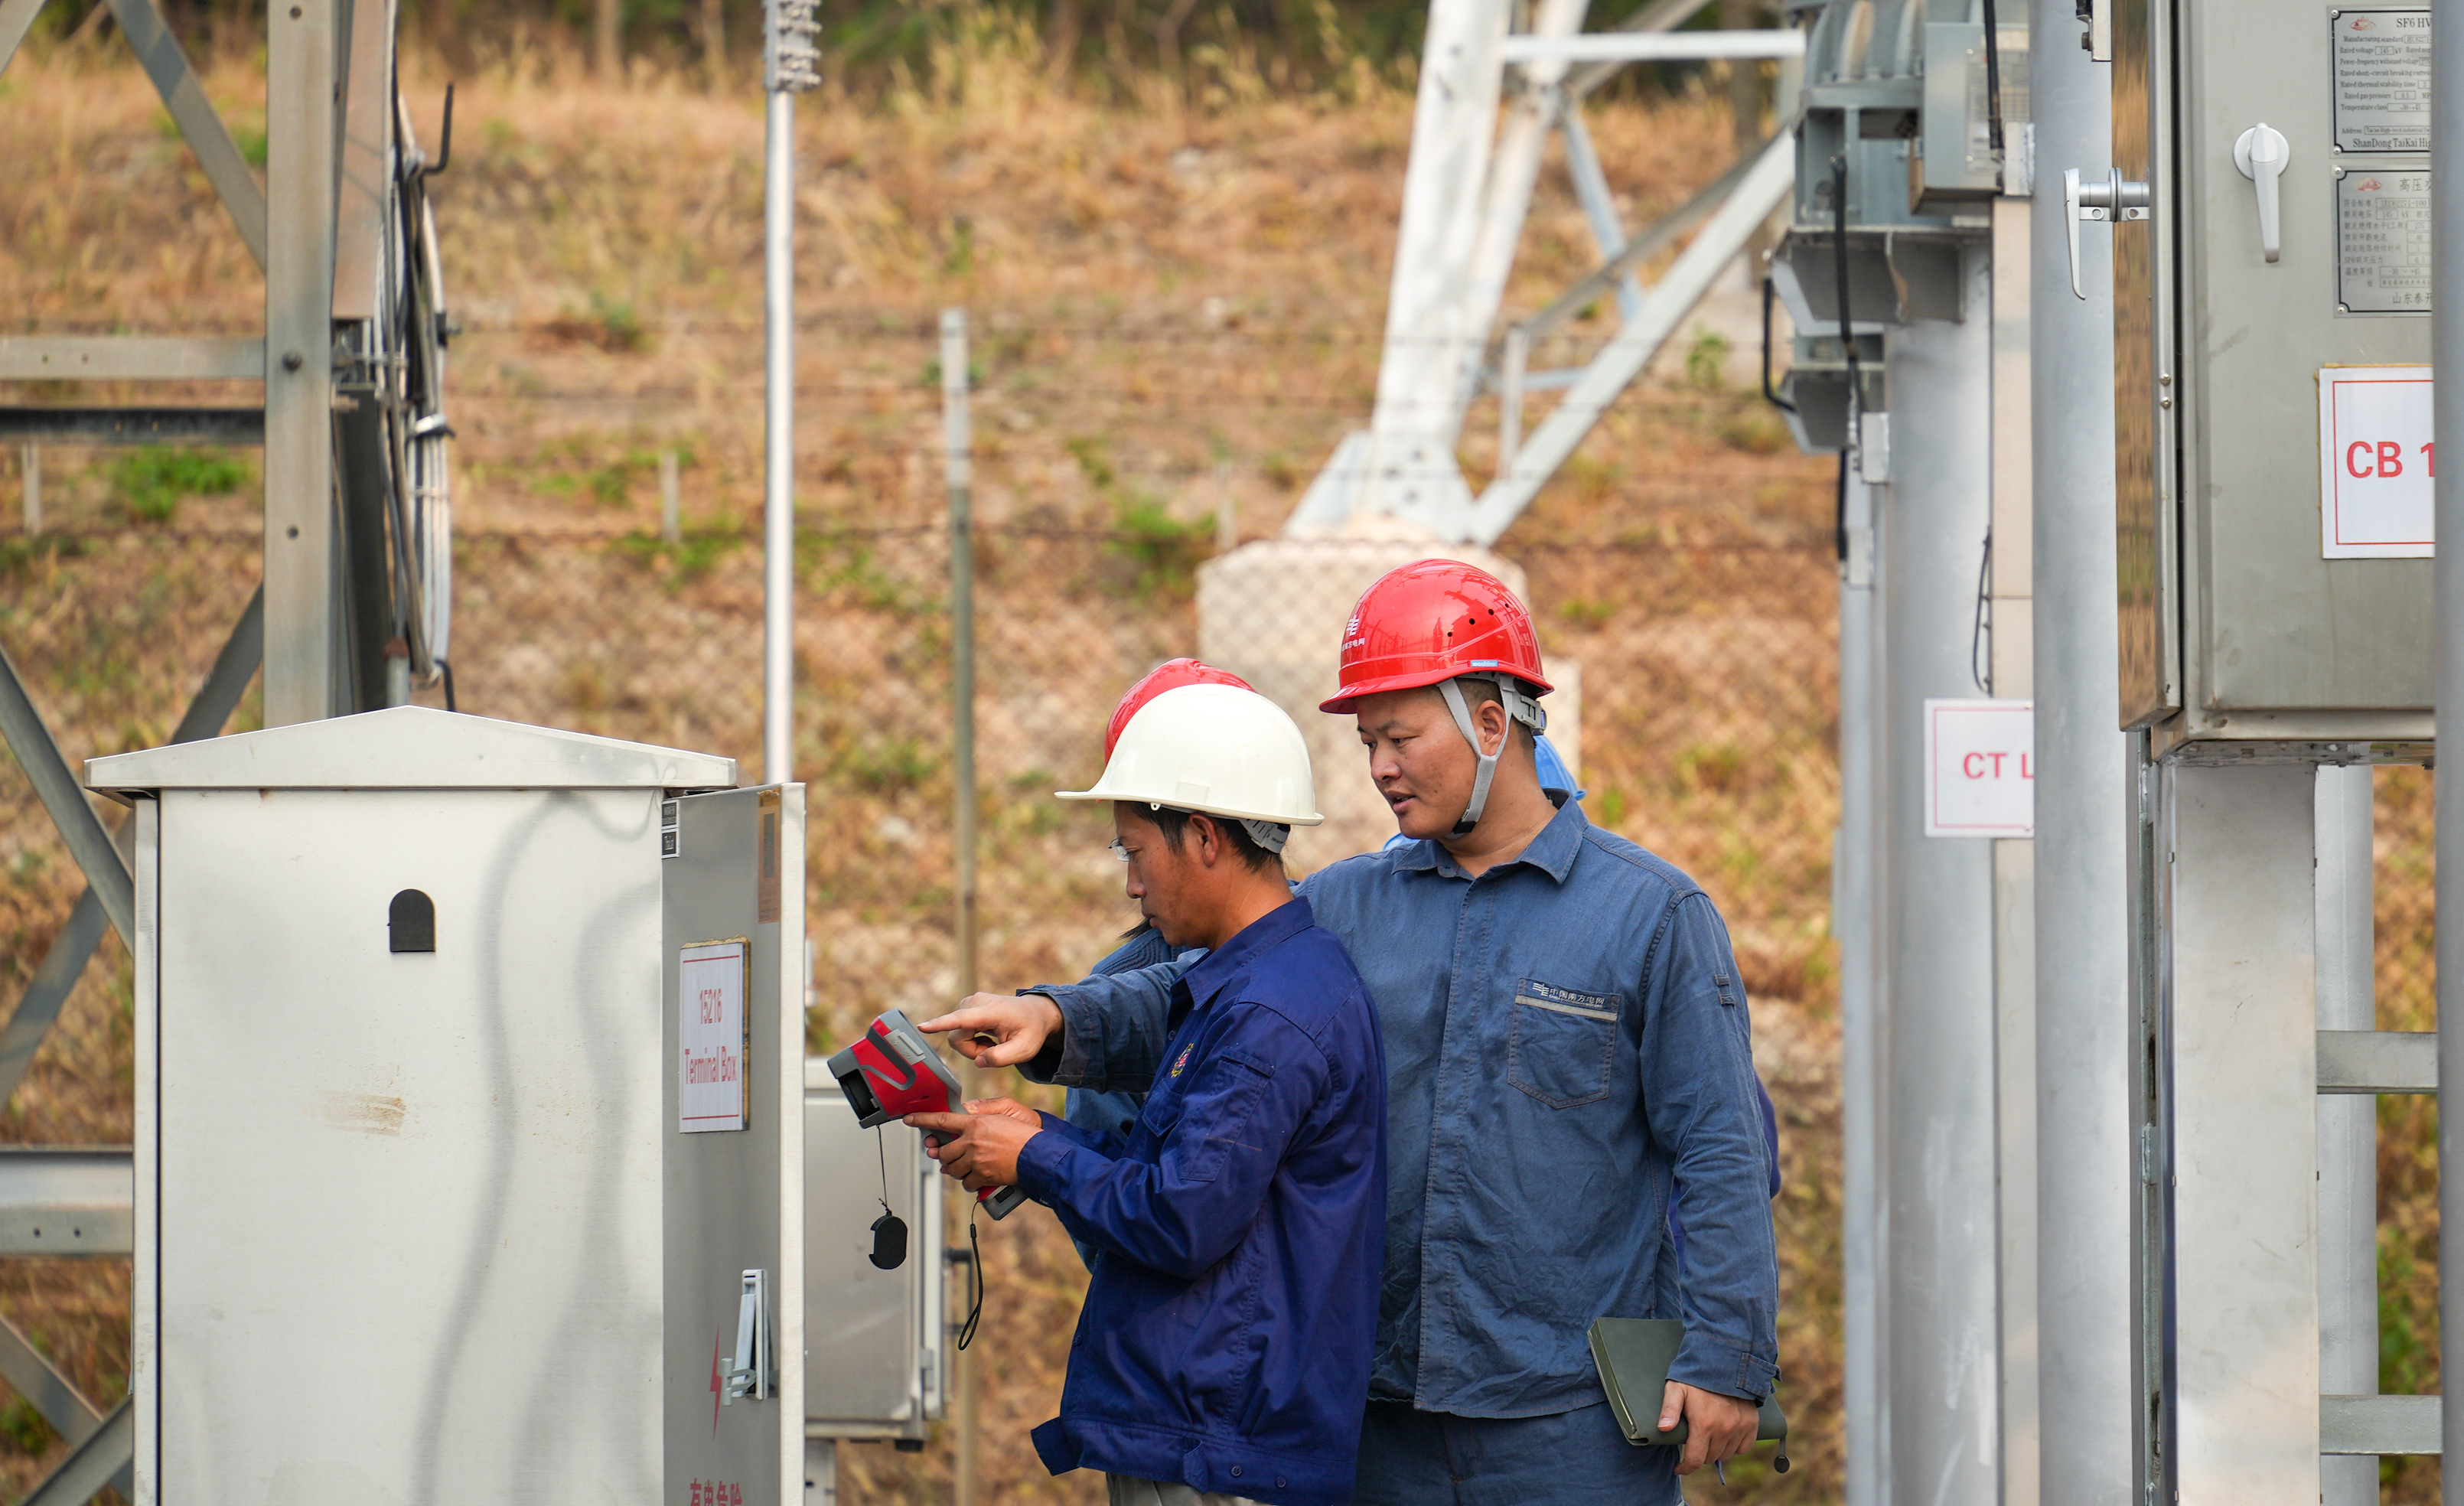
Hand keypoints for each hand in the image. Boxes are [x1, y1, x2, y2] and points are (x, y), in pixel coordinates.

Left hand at [906, 1106, 1040, 1186]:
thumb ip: (982, 1111)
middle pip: (944, 1151)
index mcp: (975, 1123)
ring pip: (952, 1168)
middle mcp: (972, 1142)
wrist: (1039, 1155)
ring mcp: (976, 1161)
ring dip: (955, 1169)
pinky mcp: (983, 1177)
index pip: (942, 1120)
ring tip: (965, 1165)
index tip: (910, 1120)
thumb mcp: (1004, 1113)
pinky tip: (975, 1177)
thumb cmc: (1025, 1134)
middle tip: (948, 1154)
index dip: (923, 1120)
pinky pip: (966, 1183)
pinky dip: (968, 1182)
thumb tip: (967, 1111)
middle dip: (943, 1154)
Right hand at [919, 993, 1062, 1068]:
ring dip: (973, 1046)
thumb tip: (978, 1061)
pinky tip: (988, 1036)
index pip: (962, 1019)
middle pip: (957, 1036)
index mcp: (992, 1011)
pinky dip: (972, 1039)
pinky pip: (958, 1031)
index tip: (922, 1027)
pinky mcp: (966, 1006)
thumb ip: (1001, 1059)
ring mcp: (970, 1002)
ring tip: (993, 1042)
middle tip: (994, 1051)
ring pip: (956, 1035)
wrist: (1035, 1012)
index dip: (941, 1024)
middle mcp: (976, 1002)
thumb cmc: (1031, 1031)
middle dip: (972, 1051)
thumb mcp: (1025, 1051)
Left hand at [1659, 1381, 1756, 1475]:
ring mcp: (1740, 1427)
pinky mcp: (1752, 1423)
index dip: (1686, 1468)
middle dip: (1699, 1455)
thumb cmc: (1697, 1376)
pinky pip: (1744, 1447)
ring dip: (1716, 1451)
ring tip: (1708, 1439)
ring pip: (1727, 1454)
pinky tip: (1726, 1438)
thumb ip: (1669, 1409)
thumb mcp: (1676, 1389)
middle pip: (1710, 1458)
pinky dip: (1735, 1447)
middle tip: (1693, 1444)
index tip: (1680, 1468)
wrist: (1725, 1360)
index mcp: (1704, 1424)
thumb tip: (1663, 1429)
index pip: (1695, 1460)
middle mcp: (1724, 1429)